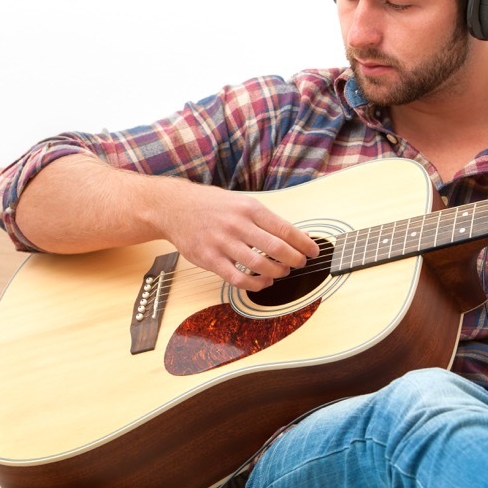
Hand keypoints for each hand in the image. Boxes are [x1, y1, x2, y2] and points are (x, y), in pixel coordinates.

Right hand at [153, 181, 319, 291]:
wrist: (174, 207)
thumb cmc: (211, 205)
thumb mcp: (240, 202)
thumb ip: (262, 219)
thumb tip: (292, 237)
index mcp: (249, 208)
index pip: (284, 228)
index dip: (303, 243)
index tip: (313, 251)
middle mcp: (238, 225)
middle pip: (276, 248)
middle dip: (294, 260)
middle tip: (300, 264)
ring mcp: (223, 243)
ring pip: (260, 265)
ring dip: (277, 273)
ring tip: (282, 272)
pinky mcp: (210, 259)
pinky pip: (238, 279)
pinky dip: (255, 284)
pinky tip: (263, 282)